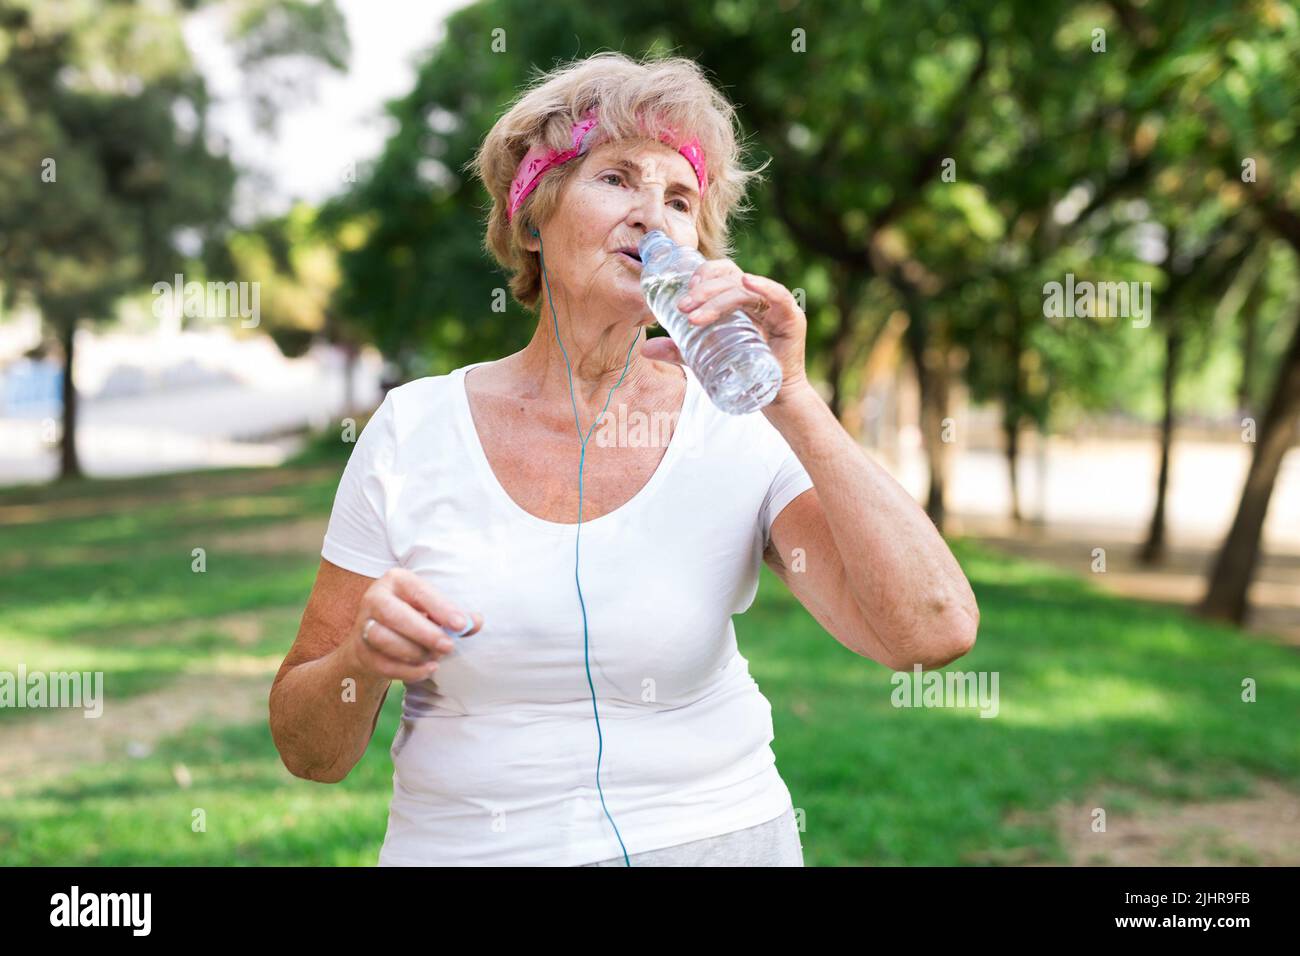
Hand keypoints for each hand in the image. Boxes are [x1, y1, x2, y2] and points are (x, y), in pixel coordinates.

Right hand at [349, 568, 481, 681]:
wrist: (379, 639)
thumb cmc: (415, 617)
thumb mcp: (435, 611)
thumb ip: (457, 617)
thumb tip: (475, 623)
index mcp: (397, 580)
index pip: (420, 592)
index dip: (441, 608)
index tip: (461, 625)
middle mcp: (375, 598)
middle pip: (395, 615)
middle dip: (425, 633)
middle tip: (449, 647)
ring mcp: (364, 625)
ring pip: (384, 639)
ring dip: (415, 652)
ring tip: (436, 657)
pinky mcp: (360, 650)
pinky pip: (383, 663)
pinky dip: (408, 671)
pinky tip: (427, 669)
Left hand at [640, 258, 810, 404]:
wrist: (774, 398)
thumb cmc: (742, 371)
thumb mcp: (704, 357)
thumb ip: (679, 350)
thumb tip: (646, 348)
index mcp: (738, 299)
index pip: (720, 274)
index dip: (701, 277)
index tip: (681, 296)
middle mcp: (757, 297)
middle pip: (729, 278)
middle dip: (703, 290)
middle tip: (682, 307)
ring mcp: (775, 305)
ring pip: (744, 289)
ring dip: (718, 298)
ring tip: (695, 316)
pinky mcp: (791, 317)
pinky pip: (778, 295)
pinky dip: (764, 287)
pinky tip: (747, 282)